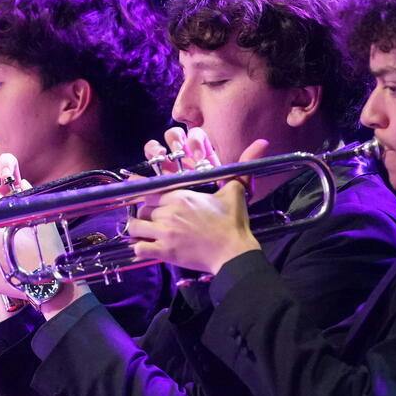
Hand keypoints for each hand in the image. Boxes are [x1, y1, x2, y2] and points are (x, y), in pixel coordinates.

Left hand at [127, 139, 268, 275]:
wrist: (234, 252)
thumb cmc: (233, 223)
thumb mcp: (235, 192)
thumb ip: (241, 168)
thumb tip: (262, 143)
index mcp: (181, 196)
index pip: (149, 190)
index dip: (142, 192)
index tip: (134, 191)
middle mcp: (169, 212)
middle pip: (142, 209)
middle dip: (146, 214)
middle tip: (154, 220)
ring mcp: (165, 232)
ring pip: (135, 228)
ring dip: (139, 231)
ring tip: (147, 234)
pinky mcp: (165, 252)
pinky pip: (139, 249)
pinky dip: (140, 249)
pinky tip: (148, 248)